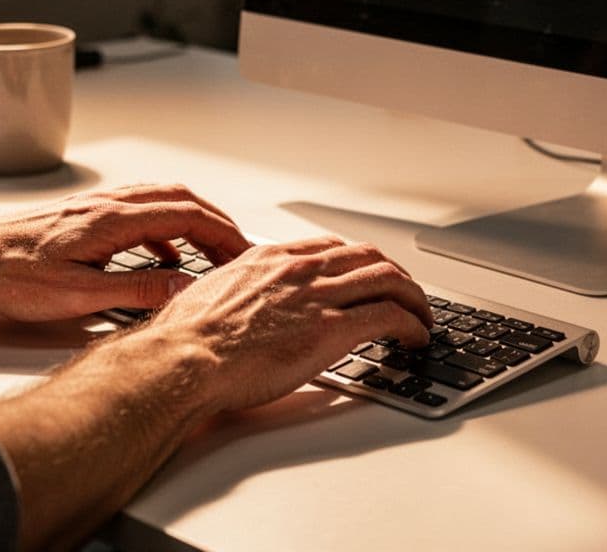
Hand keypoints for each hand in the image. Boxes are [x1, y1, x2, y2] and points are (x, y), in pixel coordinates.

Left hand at [0, 184, 250, 320]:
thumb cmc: (8, 276)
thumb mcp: (77, 296)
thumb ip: (135, 290)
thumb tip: (183, 288)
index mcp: (111, 219)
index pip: (186, 214)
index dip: (223, 233)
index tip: (244, 253)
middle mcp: (107, 205)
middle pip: (181, 199)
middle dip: (217, 224)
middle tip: (238, 251)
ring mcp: (96, 208)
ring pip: (161, 201)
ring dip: (193, 222)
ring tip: (210, 252)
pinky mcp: (84, 218)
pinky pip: (140, 212)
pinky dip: (165, 228)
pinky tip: (162, 256)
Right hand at [142, 236, 434, 412]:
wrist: (184, 358)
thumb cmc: (187, 338)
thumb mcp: (210, 296)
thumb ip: (234, 292)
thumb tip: (235, 306)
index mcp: (269, 259)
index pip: (330, 248)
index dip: (357, 261)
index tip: (367, 275)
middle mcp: (299, 269)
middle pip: (367, 256)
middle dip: (395, 274)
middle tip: (407, 293)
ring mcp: (318, 296)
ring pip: (388, 279)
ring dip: (414, 298)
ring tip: (422, 316)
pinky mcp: (332, 328)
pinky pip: (389, 316)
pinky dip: (412, 324)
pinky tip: (416, 337)